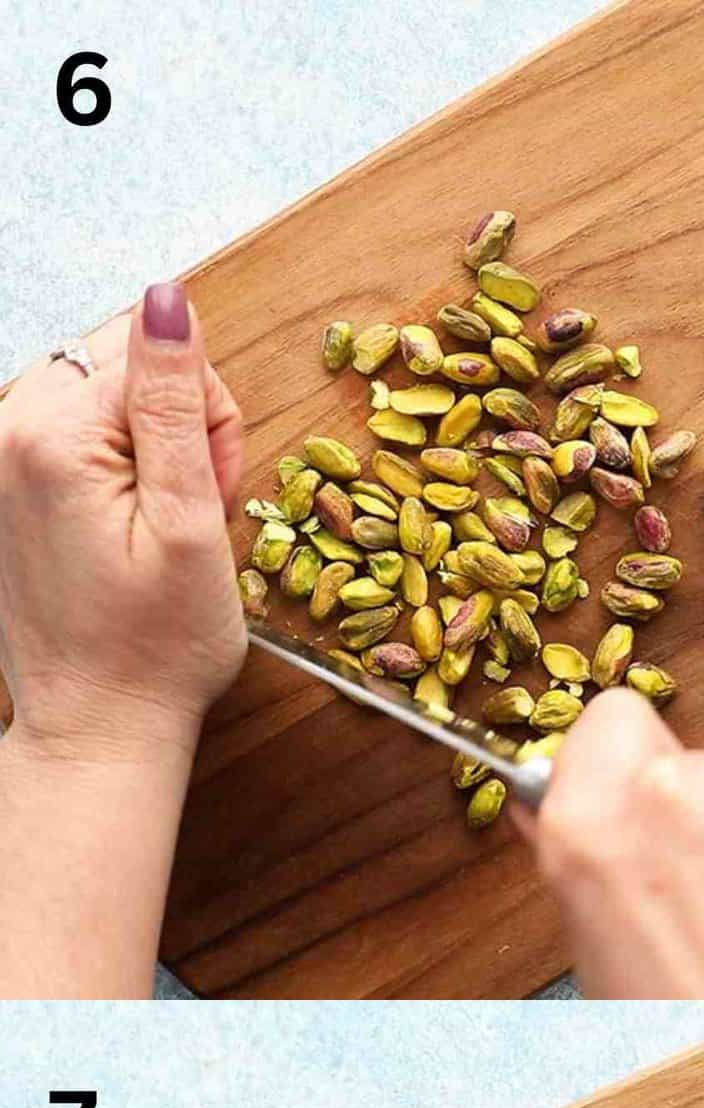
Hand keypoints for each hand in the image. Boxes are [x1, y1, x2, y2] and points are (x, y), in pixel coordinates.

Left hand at [0, 282, 245, 761]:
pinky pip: (76, 440)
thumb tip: (168, 299)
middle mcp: (6, 434)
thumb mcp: (188, 525)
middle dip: (173, 430)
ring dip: (146, 454)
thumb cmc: (154, 652)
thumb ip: (176, 404)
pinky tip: (123, 537)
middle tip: (180, 522)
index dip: (205, 419)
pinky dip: (114, 476)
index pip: (157, 350)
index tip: (202, 497)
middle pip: (123, 366)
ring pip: (103, 401)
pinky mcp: (5, 490)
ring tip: (152, 536)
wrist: (96, 733)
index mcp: (49, 436)